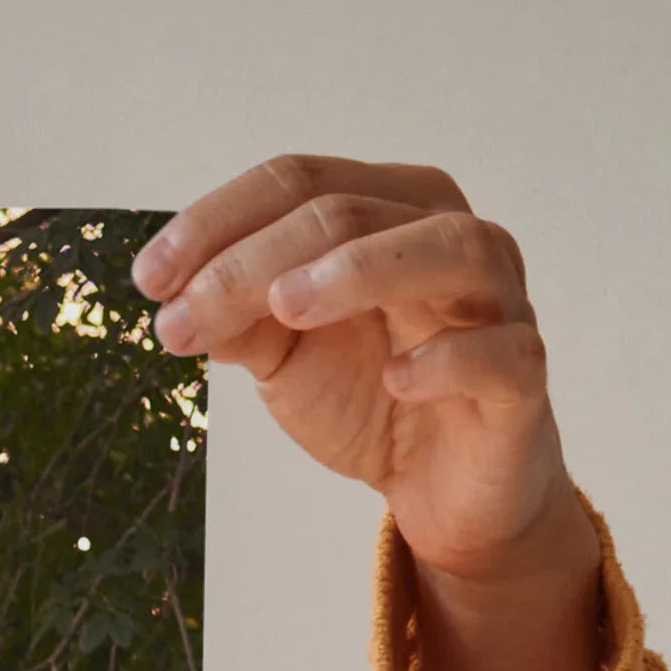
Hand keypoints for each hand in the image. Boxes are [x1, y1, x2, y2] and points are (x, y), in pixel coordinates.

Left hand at [138, 156, 623, 670]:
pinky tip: (396, 378)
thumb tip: (176, 296)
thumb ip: (238, 316)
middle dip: (255, 261)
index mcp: (389, 211)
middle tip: (185, 316)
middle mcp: (450, 237)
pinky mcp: (521, 378)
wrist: (440, 489)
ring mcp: (497, 303)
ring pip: (447, 249)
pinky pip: (499, 352)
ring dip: (361, 269)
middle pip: (352, 211)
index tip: (149, 280)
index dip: (217, 222)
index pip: (300, 182)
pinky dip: (448, 358)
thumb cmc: (371, 395)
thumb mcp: (285, 354)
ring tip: (286, 307)